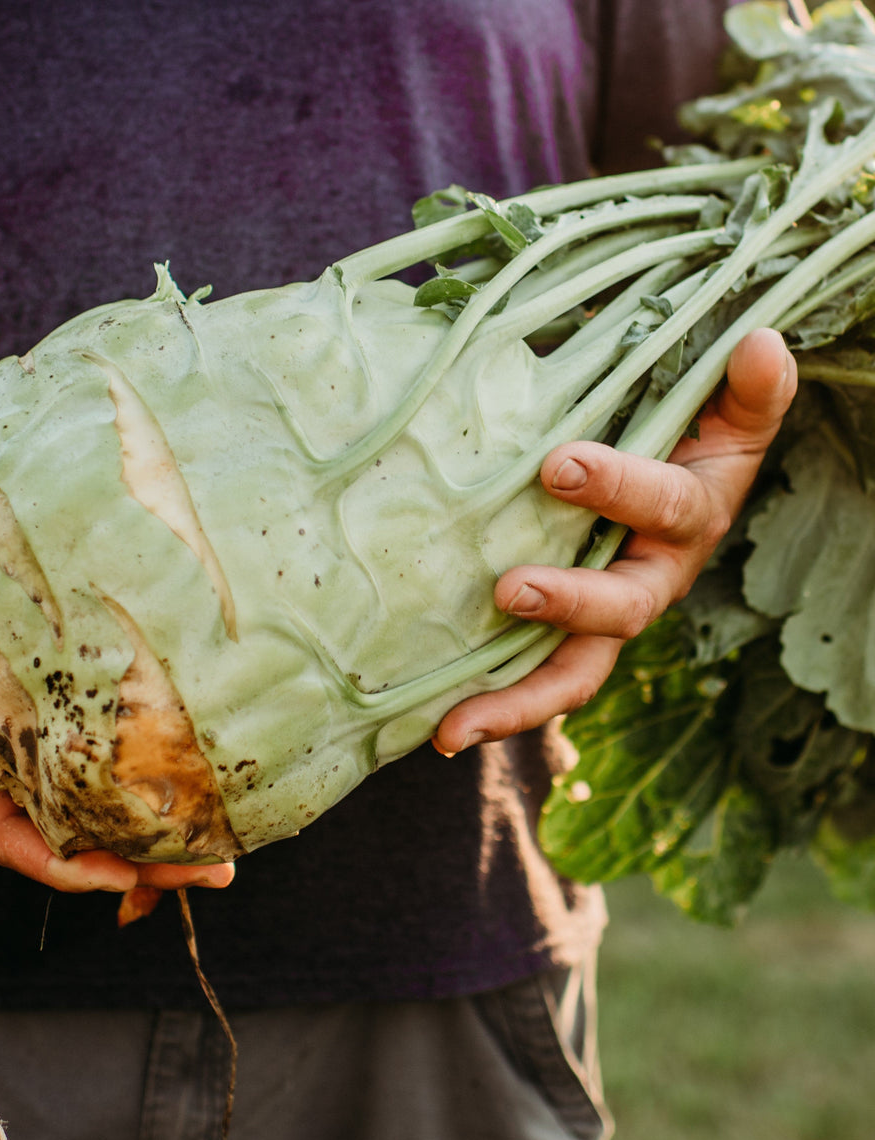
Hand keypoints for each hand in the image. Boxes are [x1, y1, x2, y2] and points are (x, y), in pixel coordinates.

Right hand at [0, 543, 234, 893]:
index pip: (8, 836)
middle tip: (206, 871)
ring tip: (224, 863)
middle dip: (139, 868)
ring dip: (167, 852)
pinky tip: (221, 817)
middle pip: (80, 846)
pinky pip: (131, 792)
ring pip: (113, 829)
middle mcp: (20, 784)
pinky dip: (170, 811)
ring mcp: (60, 772)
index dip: (56, 862)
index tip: (110, 877)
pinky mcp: (94, 747)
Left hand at [433, 326, 797, 754]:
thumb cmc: (680, 433)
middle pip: (625, 606)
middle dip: (572, 602)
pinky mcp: (567, 642)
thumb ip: (741, 389)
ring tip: (454, 726)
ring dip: (518, 700)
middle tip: (513, 590)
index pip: (667, 506)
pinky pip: (535, 682)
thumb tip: (764, 343)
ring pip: (576, 671)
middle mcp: (655, 577)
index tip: (559, 463)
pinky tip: (440, 731)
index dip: (621, 488)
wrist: (667, 477)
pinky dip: (494, 709)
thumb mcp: (720, 410)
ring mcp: (607, 619)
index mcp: (692, 515)